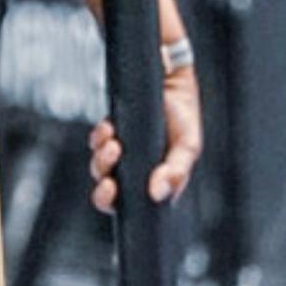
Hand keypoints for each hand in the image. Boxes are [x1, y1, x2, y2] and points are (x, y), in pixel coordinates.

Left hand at [89, 66, 202, 213]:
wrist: (171, 80)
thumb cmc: (183, 116)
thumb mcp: (188, 147)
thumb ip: (176, 172)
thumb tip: (157, 194)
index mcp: (153, 181)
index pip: (129, 205)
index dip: (114, 203)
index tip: (112, 191)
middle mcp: (134, 170)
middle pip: (109, 191)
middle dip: (103, 190)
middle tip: (108, 182)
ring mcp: (121, 152)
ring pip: (100, 166)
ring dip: (102, 160)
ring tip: (114, 145)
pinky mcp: (111, 132)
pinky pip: (97, 140)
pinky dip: (99, 137)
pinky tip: (109, 128)